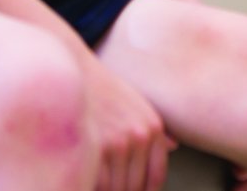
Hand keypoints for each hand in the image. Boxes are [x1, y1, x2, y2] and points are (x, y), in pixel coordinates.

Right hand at [83, 58, 175, 190]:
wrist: (71, 69)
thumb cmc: (101, 89)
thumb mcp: (135, 102)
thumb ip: (154, 128)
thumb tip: (175, 146)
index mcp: (152, 128)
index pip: (154, 178)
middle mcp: (139, 136)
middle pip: (134, 187)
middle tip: (108, 183)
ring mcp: (117, 142)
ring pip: (115, 189)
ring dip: (106, 190)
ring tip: (95, 180)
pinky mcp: (94, 146)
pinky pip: (96, 184)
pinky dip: (88, 185)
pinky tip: (83, 176)